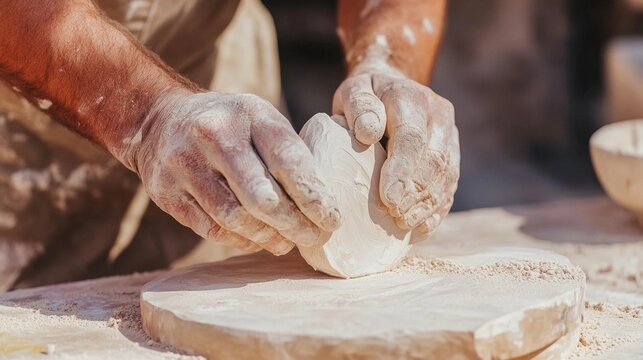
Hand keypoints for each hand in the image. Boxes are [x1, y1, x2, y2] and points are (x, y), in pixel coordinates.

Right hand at [119, 91, 341, 254]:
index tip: (332, 219)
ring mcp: (186, 164)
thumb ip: (288, 151)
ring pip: (236, 217)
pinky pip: (212, 228)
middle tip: (315, 237)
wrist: (160, 120)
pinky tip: (258, 240)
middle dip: (296, 225)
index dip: (315, 197)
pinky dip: (241, 240)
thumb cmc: (229, 125)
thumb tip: (325, 199)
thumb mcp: (259, 118)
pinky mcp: (166, 192)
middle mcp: (214, 135)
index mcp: (249, 113)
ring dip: (268, 237)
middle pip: (264, 197)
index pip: (290, 161)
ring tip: (286, 243)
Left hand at [333, 69, 458, 235]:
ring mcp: (450, 135)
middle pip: (434, 160)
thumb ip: (359, 106)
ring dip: (427, 204)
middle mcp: (439, 115)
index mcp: (412, 98)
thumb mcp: (354, 91)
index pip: (412, 138)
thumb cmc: (365, 95)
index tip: (388, 198)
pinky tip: (421, 227)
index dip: (402, 170)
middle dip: (416, 192)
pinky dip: (437, 208)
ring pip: (447, 175)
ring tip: (405, 224)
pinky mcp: (453, 153)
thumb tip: (368, 132)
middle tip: (396, 216)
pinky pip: (451, 184)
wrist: (390, 85)